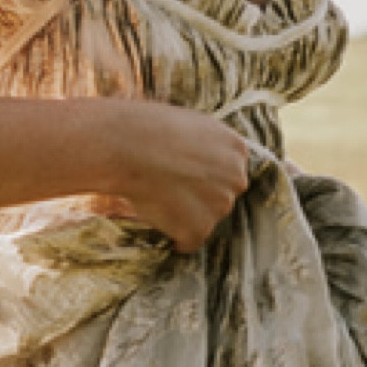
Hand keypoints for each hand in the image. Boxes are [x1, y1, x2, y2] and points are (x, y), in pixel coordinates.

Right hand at [98, 103, 252, 253]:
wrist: (130, 147)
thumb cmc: (151, 129)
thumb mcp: (192, 125)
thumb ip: (206, 147)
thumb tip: (199, 160)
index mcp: (237, 151)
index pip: (229, 174)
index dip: (204, 177)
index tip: (185, 176)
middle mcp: (236, 180)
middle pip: (221, 199)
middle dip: (199, 198)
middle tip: (171, 189)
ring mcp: (220, 207)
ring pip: (205, 220)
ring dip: (186, 216)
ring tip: (159, 198)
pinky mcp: (199, 230)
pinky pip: (189, 242)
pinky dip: (175, 237)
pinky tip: (158, 218)